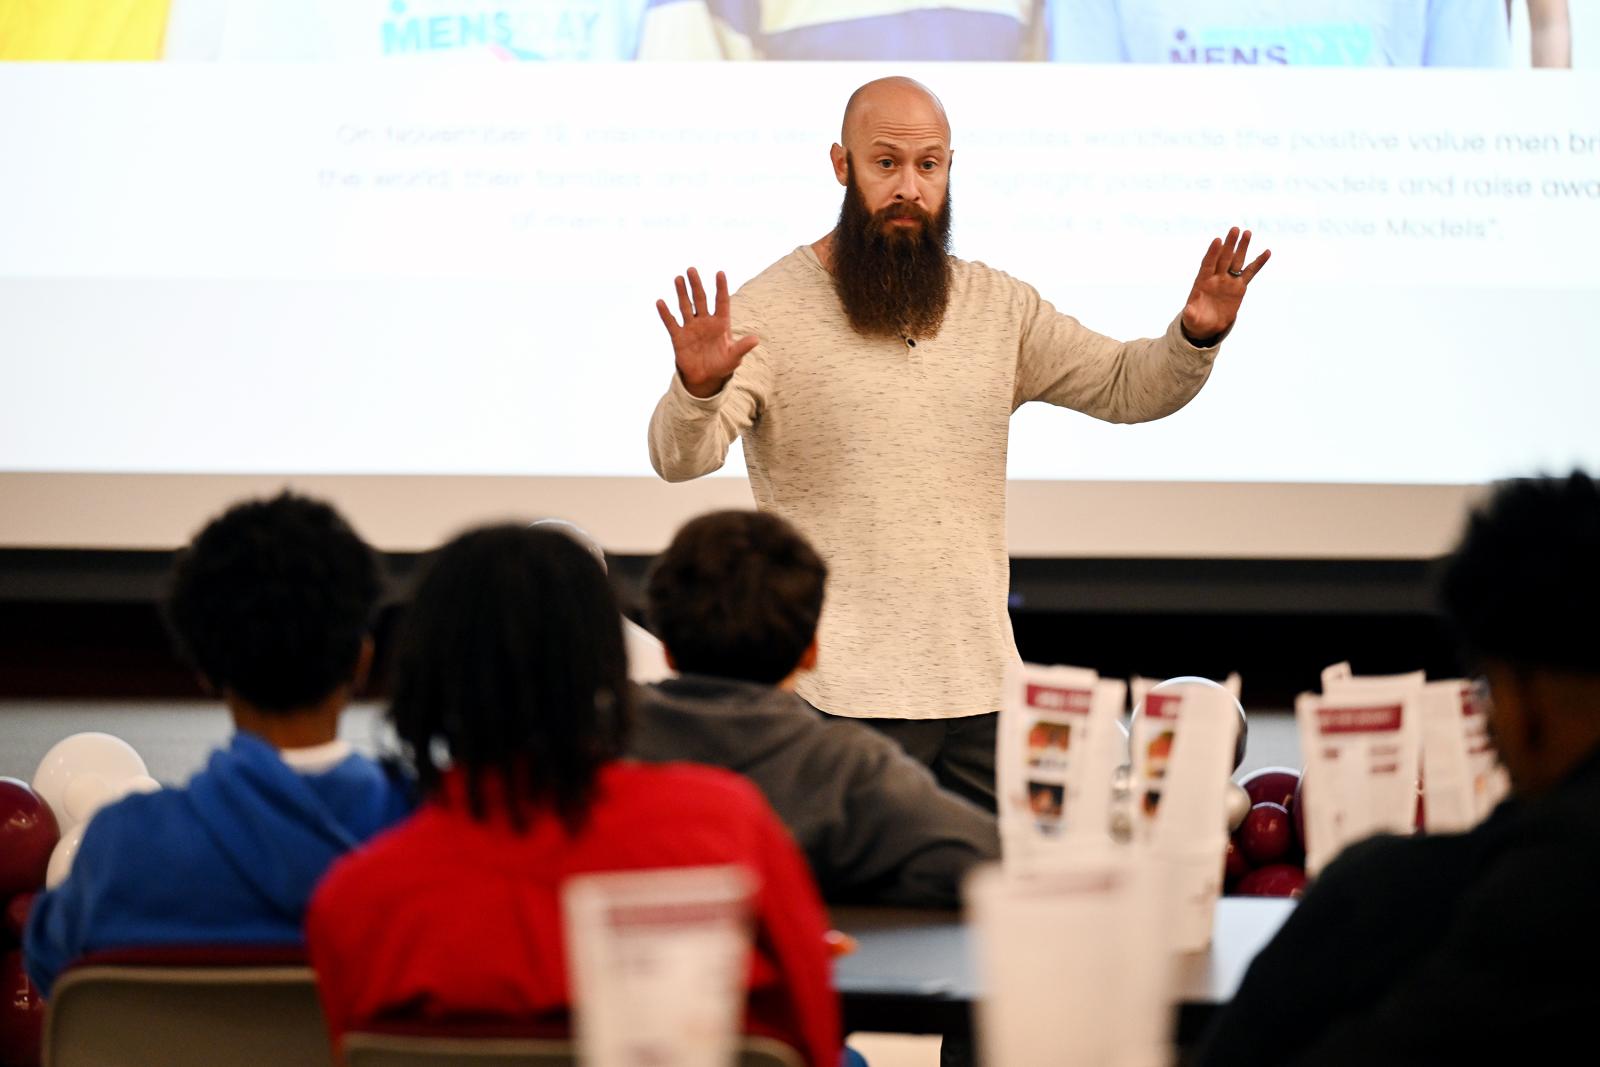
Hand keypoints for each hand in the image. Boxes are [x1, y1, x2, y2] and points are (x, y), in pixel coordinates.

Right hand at [656, 267, 758, 397]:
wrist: (705, 378)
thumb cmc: (722, 365)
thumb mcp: (734, 357)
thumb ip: (742, 347)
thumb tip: (755, 340)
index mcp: (721, 324)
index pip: (721, 302)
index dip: (721, 288)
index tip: (720, 273)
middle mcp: (705, 322)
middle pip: (700, 299)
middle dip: (696, 285)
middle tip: (691, 269)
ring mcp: (691, 328)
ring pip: (685, 306)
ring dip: (681, 293)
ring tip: (678, 278)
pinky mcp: (678, 337)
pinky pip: (671, 323)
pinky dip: (665, 313)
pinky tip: (660, 302)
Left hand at [1181, 227, 1269, 344]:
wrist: (1207, 324)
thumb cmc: (1197, 320)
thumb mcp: (1192, 318)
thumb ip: (1190, 313)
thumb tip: (1186, 312)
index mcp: (1202, 282)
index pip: (1208, 264)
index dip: (1212, 253)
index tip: (1218, 240)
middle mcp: (1216, 277)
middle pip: (1223, 258)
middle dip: (1229, 244)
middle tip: (1234, 229)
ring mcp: (1228, 280)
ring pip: (1236, 261)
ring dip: (1242, 247)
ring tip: (1248, 233)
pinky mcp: (1239, 286)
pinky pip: (1250, 272)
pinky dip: (1258, 263)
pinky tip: (1267, 252)